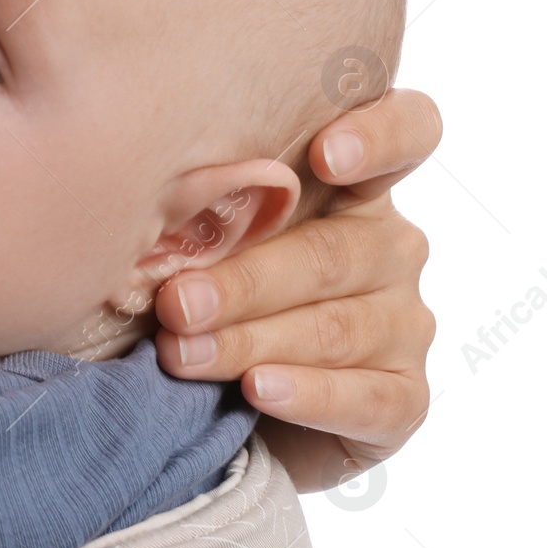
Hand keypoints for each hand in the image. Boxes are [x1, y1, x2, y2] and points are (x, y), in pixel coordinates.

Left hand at [154, 88, 440, 489]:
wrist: (227, 414)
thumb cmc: (204, 303)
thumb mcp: (195, 247)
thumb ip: (195, 209)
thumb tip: (139, 197)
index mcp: (353, 190)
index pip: (407, 133)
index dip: (378, 136)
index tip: (324, 154)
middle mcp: (389, 250)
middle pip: (332, 253)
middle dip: (244, 281)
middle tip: (174, 302)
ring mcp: (403, 324)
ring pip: (335, 327)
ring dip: (249, 341)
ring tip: (182, 354)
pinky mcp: (403, 397)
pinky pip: (365, 397)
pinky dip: (307, 394)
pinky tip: (258, 389)